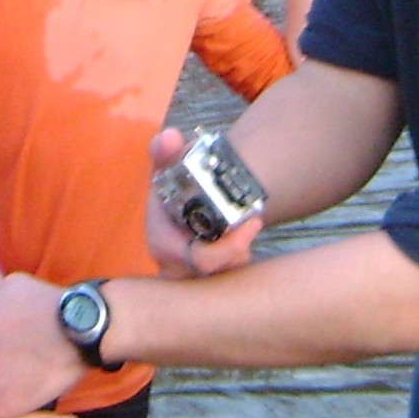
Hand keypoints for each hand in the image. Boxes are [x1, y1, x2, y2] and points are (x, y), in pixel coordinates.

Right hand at [146, 127, 261, 277]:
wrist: (177, 205)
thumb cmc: (169, 187)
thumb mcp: (164, 166)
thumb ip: (163, 150)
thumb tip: (169, 136)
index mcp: (164, 245)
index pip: (200, 260)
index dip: (229, 248)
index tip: (254, 221)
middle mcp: (174, 268)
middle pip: (217, 273)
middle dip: (238, 253)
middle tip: (251, 226)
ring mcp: (188, 277)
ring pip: (224, 278)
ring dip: (239, 256)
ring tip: (245, 231)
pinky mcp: (201, 281)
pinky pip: (226, 280)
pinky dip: (237, 262)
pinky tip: (241, 242)